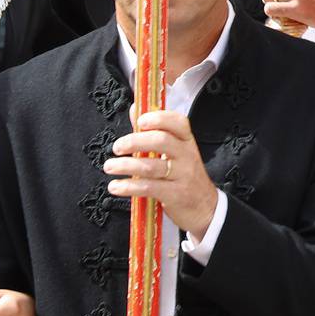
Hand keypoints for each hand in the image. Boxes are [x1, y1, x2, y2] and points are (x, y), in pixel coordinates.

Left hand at [105, 110, 217, 243]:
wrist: (205, 207)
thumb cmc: (184, 175)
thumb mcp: (176, 152)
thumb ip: (153, 131)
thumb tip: (135, 108)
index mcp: (186, 141)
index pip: (178, 122)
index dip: (159, 118)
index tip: (140, 121)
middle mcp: (187, 156)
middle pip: (162, 141)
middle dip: (135, 142)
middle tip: (117, 147)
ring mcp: (182, 175)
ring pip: (151, 166)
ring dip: (126, 166)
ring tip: (109, 166)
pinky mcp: (175, 195)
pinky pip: (149, 188)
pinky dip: (129, 187)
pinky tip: (116, 186)